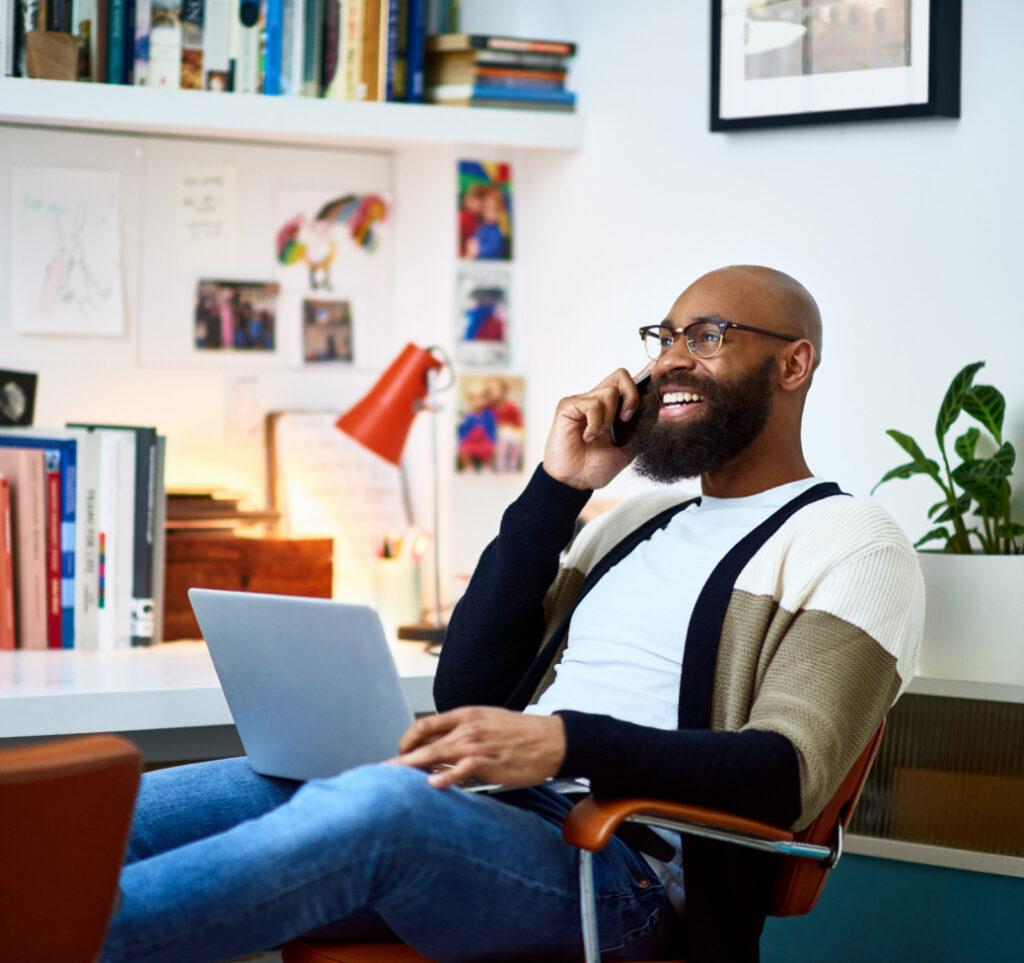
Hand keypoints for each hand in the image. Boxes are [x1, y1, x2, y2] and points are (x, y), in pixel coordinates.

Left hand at [390, 707, 565, 789]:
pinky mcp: (490, 762)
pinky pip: (463, 769)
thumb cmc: (520, 735)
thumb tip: (437, 751)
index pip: (425, 724)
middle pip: (425, 740)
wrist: (552, 739)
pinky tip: (433, 784)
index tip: (398, 754)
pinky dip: (447, 776)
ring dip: (413, 766)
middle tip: (382, 771)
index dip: (406, 740)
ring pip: (437, 753)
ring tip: (394, 778)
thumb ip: (462, 734)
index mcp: (466, 715)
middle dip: (401, 757)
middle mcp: (468, 727)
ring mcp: (478, 744)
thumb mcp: (487, 724)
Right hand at [542, 365, 651, 490]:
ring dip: (609, 418)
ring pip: (609, 392)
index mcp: (612, 409)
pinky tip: (587, 437)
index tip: (656, 382)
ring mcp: (582, 402)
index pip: (628, 383)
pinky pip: (592, 404)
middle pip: (621, 375)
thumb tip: (656, 410)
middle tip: (626, 419)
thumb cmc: (596, 467)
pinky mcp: (568, 405)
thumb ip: (639, 428)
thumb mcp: (628, 448)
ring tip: (599, 435)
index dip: (643, 377)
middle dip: (631, 396)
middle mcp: (597, 401)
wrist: (576, 481)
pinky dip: (595, 424)